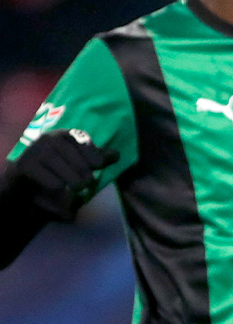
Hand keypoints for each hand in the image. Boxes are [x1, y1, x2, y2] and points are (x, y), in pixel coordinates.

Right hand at [0, 129, 116, 220]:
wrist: (25, 175)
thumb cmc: (58, 166)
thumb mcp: (79, 159)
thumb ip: (98, 157)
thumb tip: (117, 155)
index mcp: (67, 134)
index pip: (93, 153)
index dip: (96, 163)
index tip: (95, 166)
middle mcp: (51, 138)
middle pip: (83, 168)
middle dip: (86, 179)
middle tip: (84, 182)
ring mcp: (38, 151)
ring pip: (70, 177)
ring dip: (74, 185)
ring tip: (73, 187)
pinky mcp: (27, 165)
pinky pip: (54, 184)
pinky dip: (58, 188)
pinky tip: (55, 185)